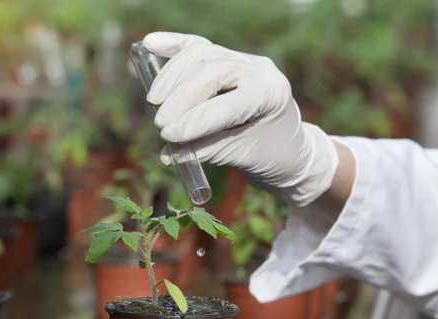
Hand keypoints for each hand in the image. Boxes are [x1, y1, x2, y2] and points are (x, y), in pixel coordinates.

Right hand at [143, 32, 339, 206]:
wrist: (288, 146)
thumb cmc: (269, 154)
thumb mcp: (242, 156)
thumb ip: (205, 151)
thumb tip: (167, 152)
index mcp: (271, 94)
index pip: (228, 102)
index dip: (195, 120)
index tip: (169, 136)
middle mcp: (258, 69)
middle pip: (211, 70)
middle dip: (181, 98)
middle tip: (161, 124)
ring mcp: (242, 59)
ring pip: (200, 54)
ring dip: (172, 78)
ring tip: (155, 103)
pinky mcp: (226, 58)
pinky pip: (197, 47)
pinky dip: (172, 46)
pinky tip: (149, 44)